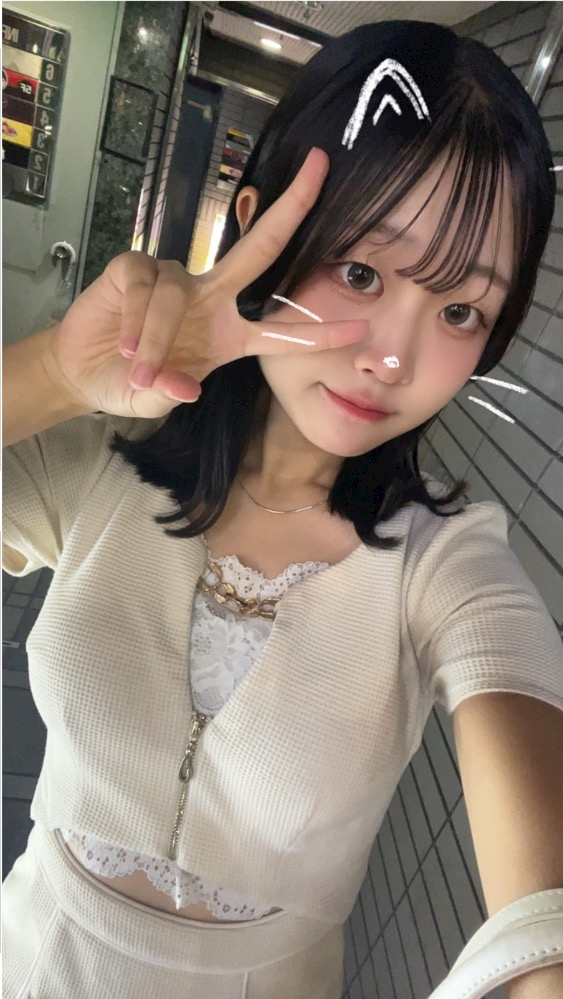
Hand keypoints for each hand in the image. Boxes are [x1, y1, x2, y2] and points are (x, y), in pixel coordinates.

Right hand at [45, 148, 366, 419]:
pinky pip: (144, 286)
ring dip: (158, 338)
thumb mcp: (158, 401)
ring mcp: (173, 278)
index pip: (282, 332)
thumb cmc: (131, 384)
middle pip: (259, 248)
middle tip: (322, 170)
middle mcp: (210, 298)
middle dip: (292, 208)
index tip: (361, 329)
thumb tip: (186, 388)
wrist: (83, 373)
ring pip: (177, 293)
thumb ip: (173, 395)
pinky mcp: (134, 268)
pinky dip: (136, 319)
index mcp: (229, 334)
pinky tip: (125, 343)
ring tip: (139, 368)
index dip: (320, 334)